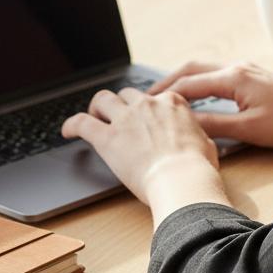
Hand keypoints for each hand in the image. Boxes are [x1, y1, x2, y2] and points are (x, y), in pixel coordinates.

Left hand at [61, 87, 225, 207]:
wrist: (181, 179)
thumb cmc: (197, 166)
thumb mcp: (205, 143)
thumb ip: (196, 136)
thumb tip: (198, 142)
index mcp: (172, 102)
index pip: (155, 96)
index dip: (147, 107)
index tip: (144, 117)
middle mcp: (147, 104)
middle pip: (127, 94)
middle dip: (120, 103)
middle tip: (115, 116)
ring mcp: (126, 119)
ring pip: (102, 99)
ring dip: (96, 107)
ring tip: (92, 117)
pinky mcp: (108, 138)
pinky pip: (82, 123)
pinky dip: (72, 124)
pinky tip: (66, 131)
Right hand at [149, 60, 272, 147]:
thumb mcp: (248, 129)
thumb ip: (215, 126)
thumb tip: (185, 126)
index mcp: (233, 77)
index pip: (189, 84)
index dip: (165, 96)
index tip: (143, 107)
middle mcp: (237, 67)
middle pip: (193, 68)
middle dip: (168, 82)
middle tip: (146, 99)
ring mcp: (246, 69)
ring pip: (205, 69)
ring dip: (184, 81)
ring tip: (165, 98)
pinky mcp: (253, 76)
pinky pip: (218, 74)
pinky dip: (200, 82)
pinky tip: (195, 97)